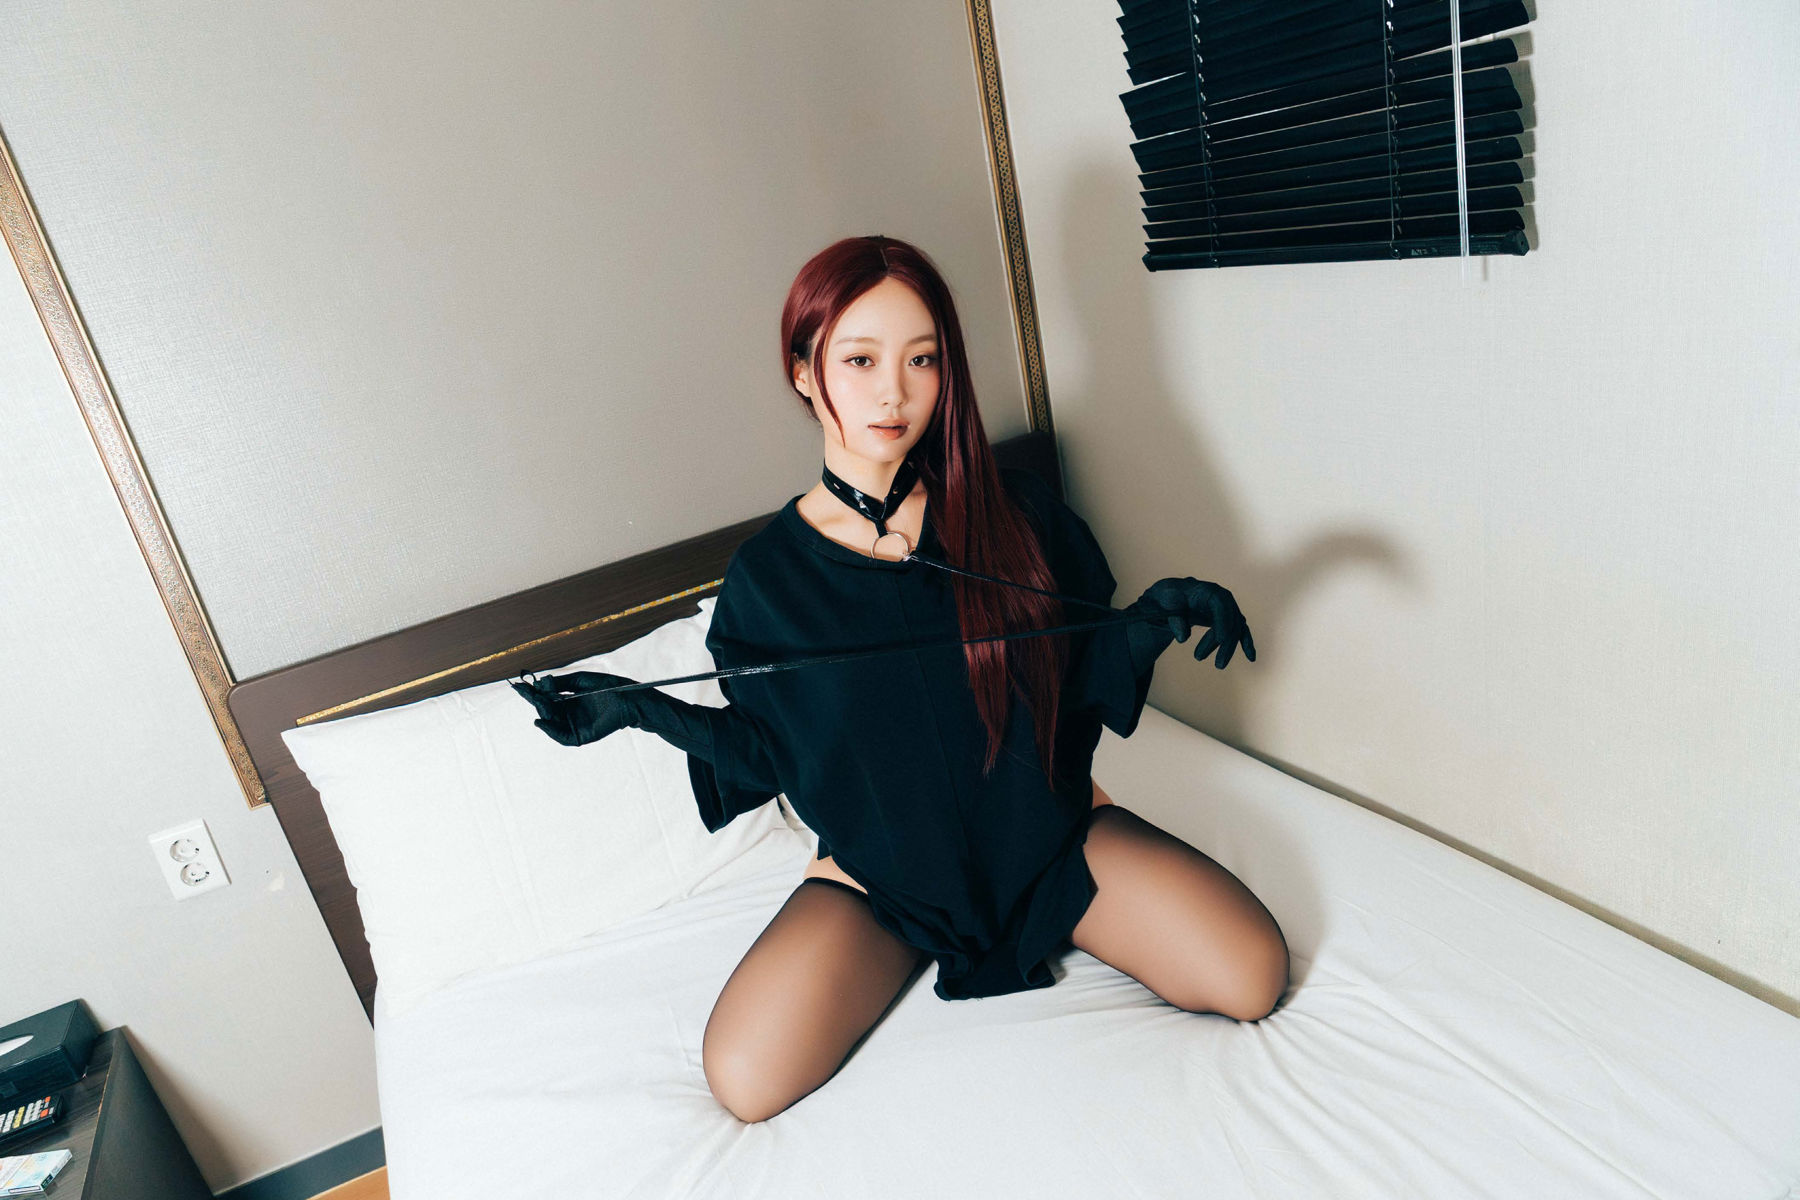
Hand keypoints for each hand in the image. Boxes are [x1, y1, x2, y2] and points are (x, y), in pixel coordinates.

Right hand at [509, 671, 641, 746]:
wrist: (628, 699)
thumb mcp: (580, 681)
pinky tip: (542, 721)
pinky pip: (561, 736)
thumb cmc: (607, 687)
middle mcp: (568, 713)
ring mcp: (573, 725)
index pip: (545, 697)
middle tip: (528, 693)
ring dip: (543, 713)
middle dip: (535, 702)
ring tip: (539, 702)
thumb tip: (539, 683)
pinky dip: (550, 731)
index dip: (531, 693)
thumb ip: (560, 684)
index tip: (518, 686)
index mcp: (567, 699)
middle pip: (545, 710)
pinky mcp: (580, 736)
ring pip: (551, 723)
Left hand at [1130, 577, 1255, 668]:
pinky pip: (1239, 631)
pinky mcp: (1226, 619)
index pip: (1220, 605)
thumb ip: (1173, 618)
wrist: (1169, 598)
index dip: (1222, 621)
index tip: (1220, 639)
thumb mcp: (1163, 604)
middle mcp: (1221, 598)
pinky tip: (1251, 658)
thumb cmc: (1166, 598)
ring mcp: (1226, 609)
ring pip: (1234, 630)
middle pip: (1230, 620)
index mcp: (1207, 590)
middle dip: (1224, 643)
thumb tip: (1182, 638)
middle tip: (1213, 662)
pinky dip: (1245, 643)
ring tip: (1215, 664)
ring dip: (1226, 648)